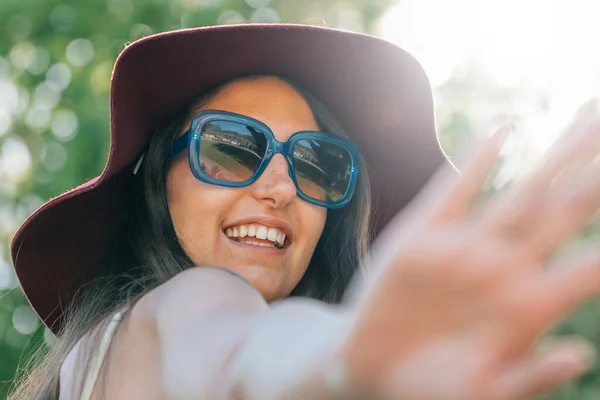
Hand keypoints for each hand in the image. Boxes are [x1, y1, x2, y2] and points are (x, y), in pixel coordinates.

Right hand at [339, 117, 599, 399]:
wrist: (371, 371)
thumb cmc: (429, 392)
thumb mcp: (483, 394)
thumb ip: (530, 376)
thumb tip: (582, 353)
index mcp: (527, 306)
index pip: (588, 263)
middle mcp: (502, 268)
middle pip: (562, 212)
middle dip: (597, 175)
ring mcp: (464, 248)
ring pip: (520, 193)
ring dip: (555, 157)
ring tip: (589, 118)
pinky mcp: (422, 236)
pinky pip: (455, 191)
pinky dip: (479, 160)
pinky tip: (504, 128)